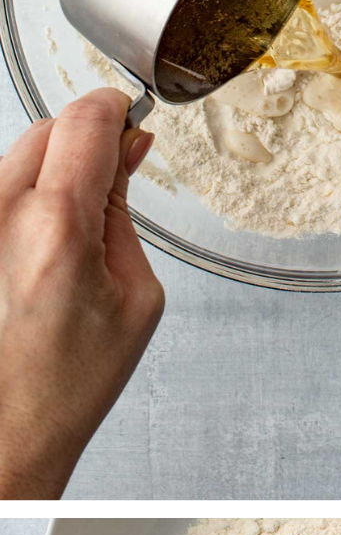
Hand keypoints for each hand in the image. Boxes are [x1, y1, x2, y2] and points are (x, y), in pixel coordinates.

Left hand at [0, 89, 162, 497]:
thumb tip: (127, 153)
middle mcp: (1, 213)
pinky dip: (27, 200)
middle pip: (49, 129)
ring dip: (53, 174)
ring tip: (73, 234)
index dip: (115, 110)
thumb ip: (124, 210)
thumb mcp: (135, 294)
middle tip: (113, 183)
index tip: (130, 117)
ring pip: (19, 156)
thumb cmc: (68, 380)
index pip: (85, 121)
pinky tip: (43, 246)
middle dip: (86, 144)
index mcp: (57, 226)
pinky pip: (1, 191)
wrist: (11, 424)